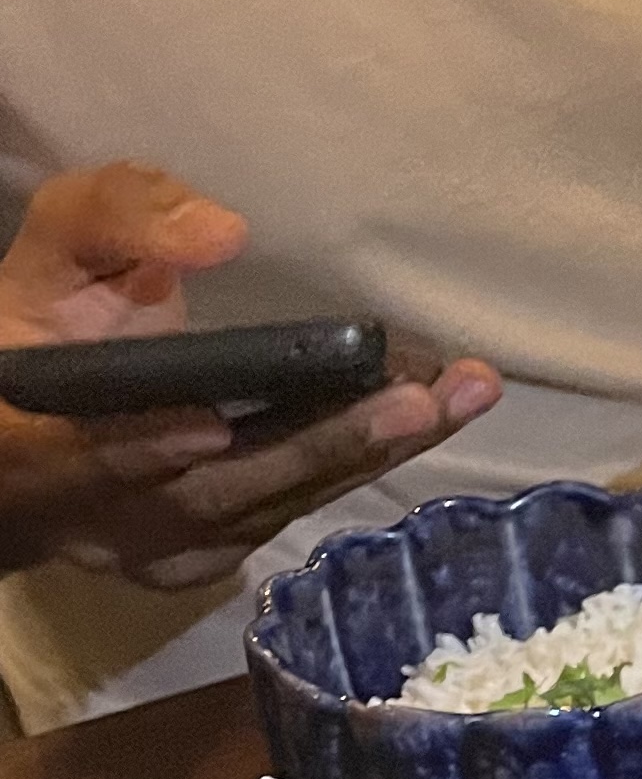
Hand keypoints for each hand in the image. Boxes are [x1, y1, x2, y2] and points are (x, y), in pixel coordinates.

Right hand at [0, 162, 500, 586]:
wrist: (33, 415)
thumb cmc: (46, 312)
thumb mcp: (60, 243)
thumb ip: (118, 217)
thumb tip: (220, 231)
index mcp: (25, 437)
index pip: (75, 457)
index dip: (137, 448)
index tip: (207, 423)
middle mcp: (93, 514)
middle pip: (212, 492)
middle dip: (323, 444)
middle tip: (424, 397)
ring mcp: (153, 549)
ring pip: (269, 506)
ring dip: (371, 451)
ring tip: (461, 395)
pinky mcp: (205, 561)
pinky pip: (290, 511)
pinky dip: (358, 461)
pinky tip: (429, 418)